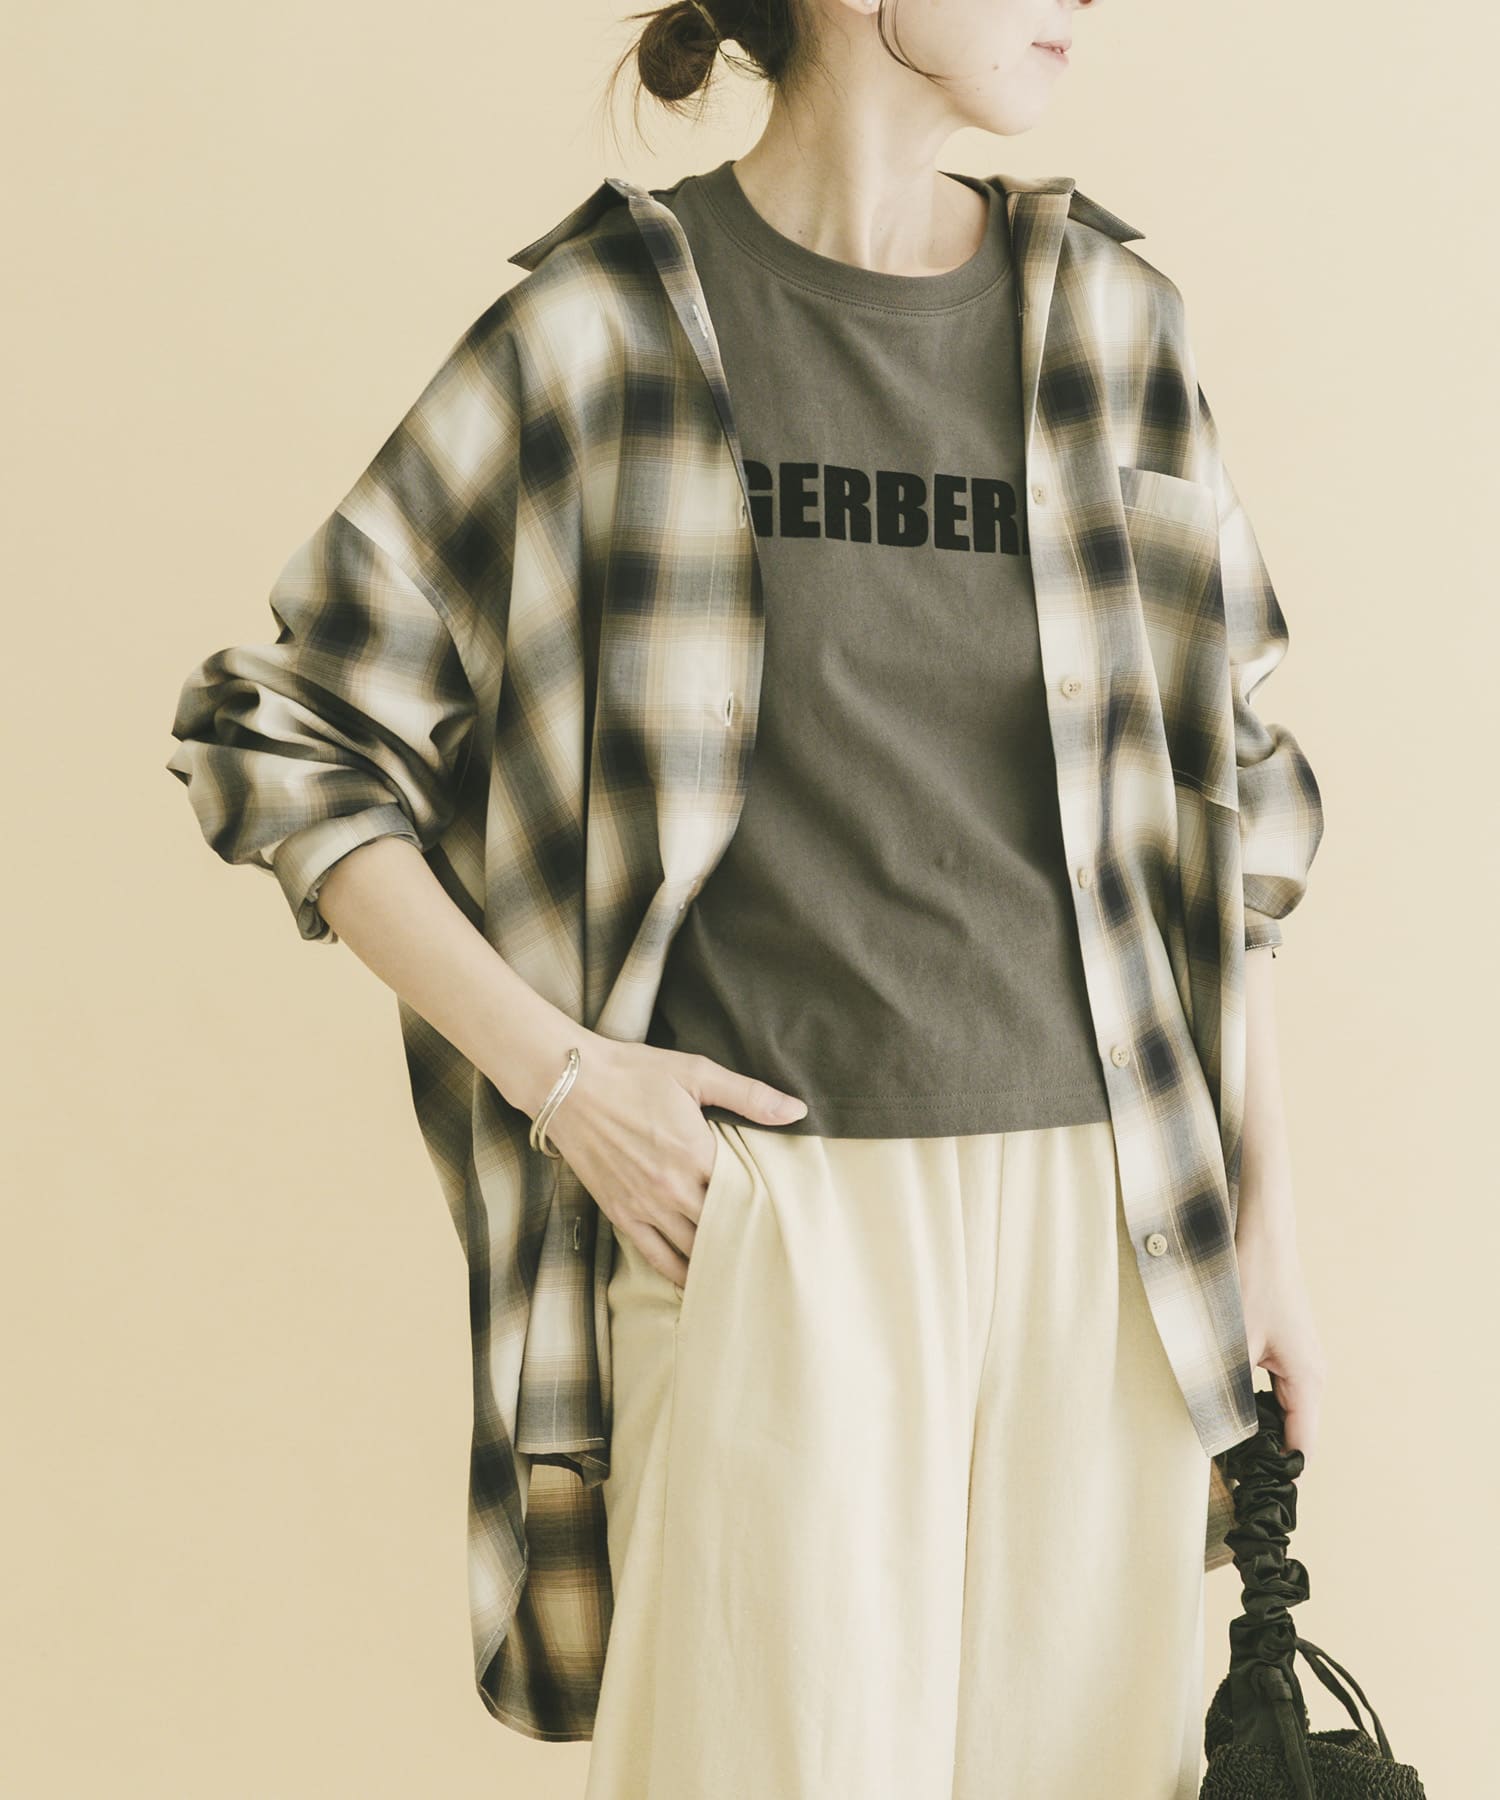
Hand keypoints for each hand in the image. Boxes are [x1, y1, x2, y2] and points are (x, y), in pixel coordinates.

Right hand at [538, 1036, 807, 1289]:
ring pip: (695, 1249)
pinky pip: (657, 1258)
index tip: (790, 1211)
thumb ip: (749, 1095)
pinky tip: (699, 1282)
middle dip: (749, 1236)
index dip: (770, 1203)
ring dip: (720, 1258)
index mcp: (697, 1153)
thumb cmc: (633, 1073)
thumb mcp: (695, 1073)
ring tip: (746, 1268)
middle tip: (776, 1247)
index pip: (748, 1193)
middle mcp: (674, 1189)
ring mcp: (645, 1206)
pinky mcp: (621, 1215)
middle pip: (725, 1228)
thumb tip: (798, 1110)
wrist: (567, 1084)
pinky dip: (680, 1274)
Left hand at [1236, 1201, 1327, 1466]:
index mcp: (1308, 1380)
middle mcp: (1311, 1374)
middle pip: (1292, 1433)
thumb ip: (1225, 1392)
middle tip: (1224, 1477)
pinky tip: (1222, 1404)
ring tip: (1220, 1448)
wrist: (1260, 1232)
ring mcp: (1298, 1360)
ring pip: (1279, 1411)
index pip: (1300, 1447)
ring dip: (1255, 1427)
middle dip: (1262, 1455)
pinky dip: (1251, 1403)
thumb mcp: (1231, 1344)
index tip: (1246, 1496)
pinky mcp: (1282, 1346)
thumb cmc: (1249, 1282)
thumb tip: (1215, 1435)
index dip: (1276, 1475)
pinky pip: (1271, 1389)